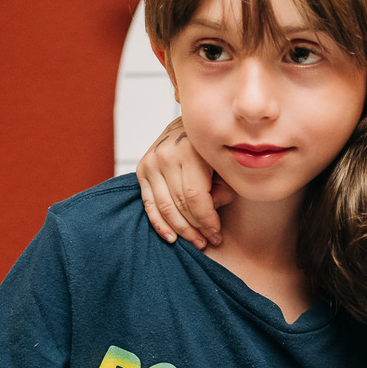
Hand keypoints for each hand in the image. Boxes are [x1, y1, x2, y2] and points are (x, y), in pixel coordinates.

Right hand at [136, 117, 232, 247]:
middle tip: (208, 242)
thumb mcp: (225, 165)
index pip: (195, 197)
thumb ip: (222, 189)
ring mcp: (151, 162)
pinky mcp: (142, 169)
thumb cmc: (212, 149)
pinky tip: (171, 238)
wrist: (188, 124)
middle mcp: (166, 155)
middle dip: (196, 228)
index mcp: (190, 150)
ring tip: (196, 242)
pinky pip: (149, 204)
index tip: (217, 234)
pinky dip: (159, 224)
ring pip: (164, 207)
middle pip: (179, 204)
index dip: (207, 220)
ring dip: (180, 230)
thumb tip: (211, 213)